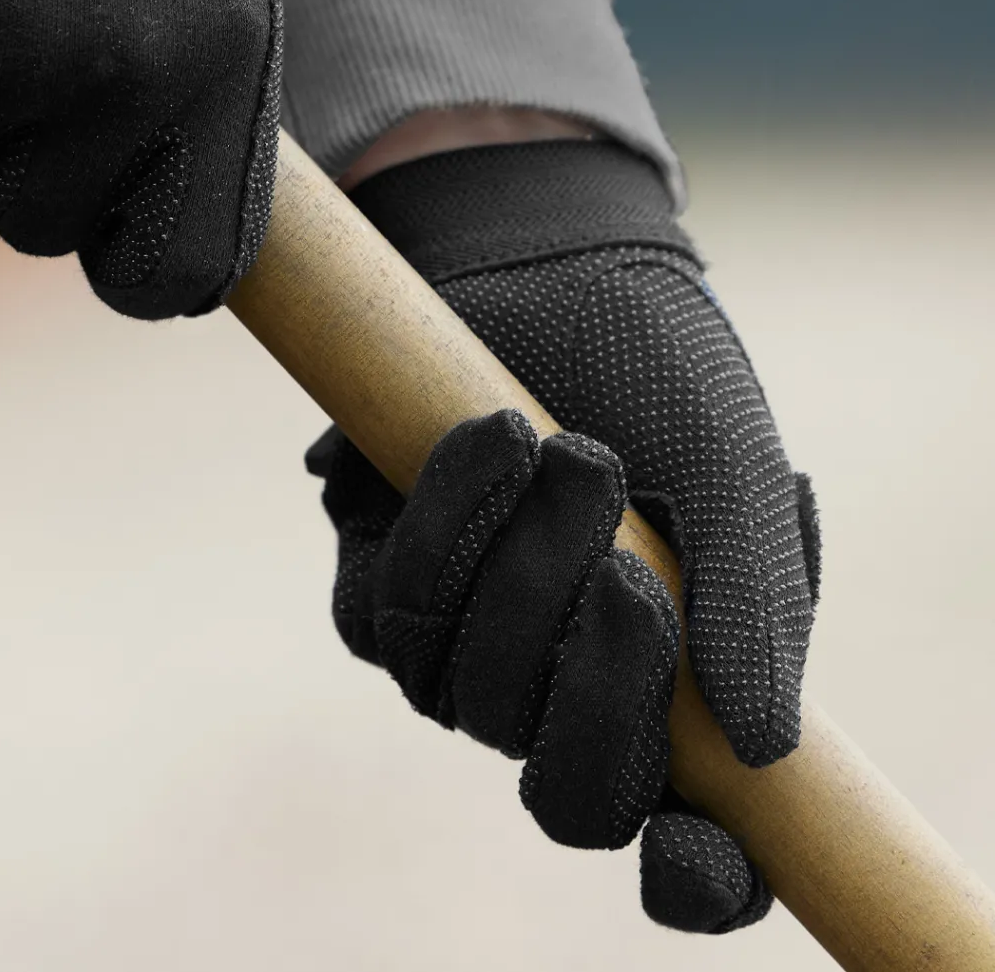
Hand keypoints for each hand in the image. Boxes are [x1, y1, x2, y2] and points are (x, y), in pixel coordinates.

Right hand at [0, 0, 280, 318]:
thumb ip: (184, 95)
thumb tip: (181, 241)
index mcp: (222, 63)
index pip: (180, 267)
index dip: (132, 264)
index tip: (107, 232)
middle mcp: (131, 71)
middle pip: (34, 219)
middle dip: (12, 144)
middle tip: (25, 12)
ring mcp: (12, 40)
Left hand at [307, 138, 819, 931]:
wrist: (557, 266)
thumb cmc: (665, 378)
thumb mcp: (739, 476)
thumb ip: (760, 602)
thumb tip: (765, 746)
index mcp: (676, 695)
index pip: (688, 850)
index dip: (697, 879)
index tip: (697, 852)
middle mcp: (564, 695)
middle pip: (564, 789)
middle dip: (599, 682)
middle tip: (633, 566)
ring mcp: (467, 649)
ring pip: (466, 694)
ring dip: (524, 570)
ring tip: (571, 448)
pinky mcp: (381, 585)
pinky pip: (385, 612)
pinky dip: (446, 523)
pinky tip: (491, 433)